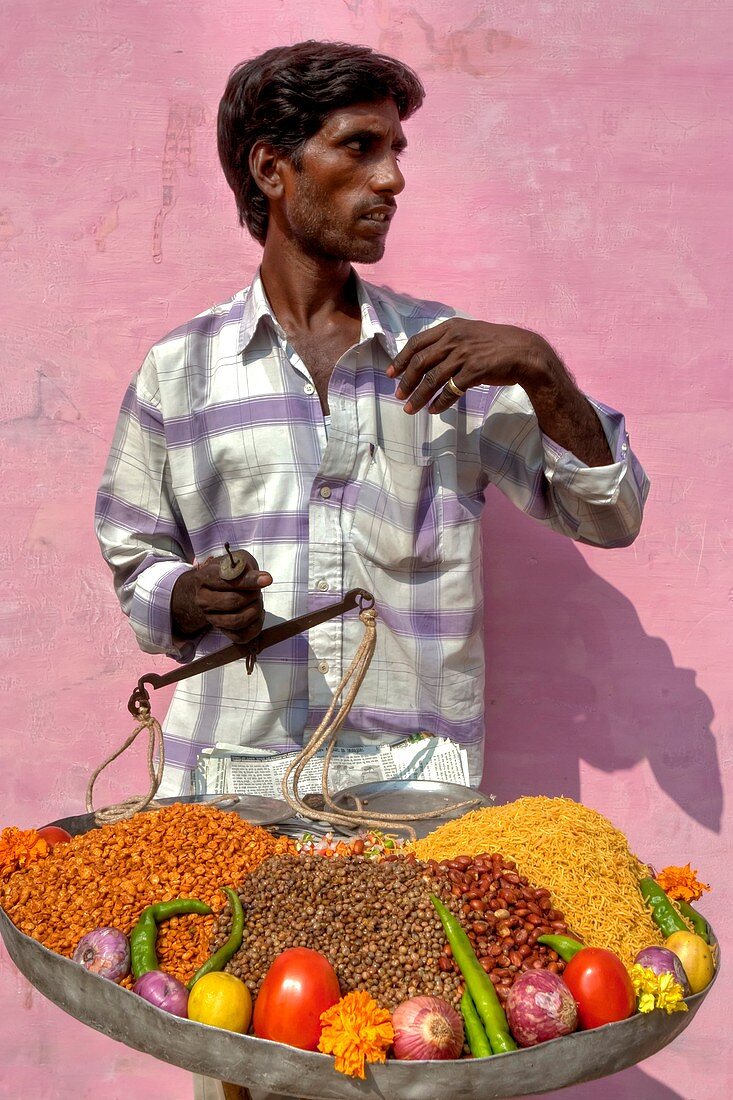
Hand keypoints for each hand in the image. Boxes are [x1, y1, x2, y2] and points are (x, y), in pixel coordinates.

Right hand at [172, 551, 272, 644]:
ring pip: (236, 621)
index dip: (248, 581)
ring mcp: (211, 618)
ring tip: (257, 601)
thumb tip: (260, 578)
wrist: (214, 588)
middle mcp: (203, 600)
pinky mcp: (223, 631)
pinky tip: (258, 614)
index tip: (267, 579)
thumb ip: (246, 566)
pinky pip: (241, 636)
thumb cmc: (229, 572)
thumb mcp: (237, 560)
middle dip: (252, 595)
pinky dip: (256, 626)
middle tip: (257, 590)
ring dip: (255, 610)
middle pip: (231, 602)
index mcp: (204, 578)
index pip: (225, 581)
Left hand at [387, 318, 549, 413]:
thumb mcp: (468, 333)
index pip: (416, 343)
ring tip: (411, 409)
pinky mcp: (475, 371)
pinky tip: (434, 410)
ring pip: (433, 379)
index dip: (401, 359)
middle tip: (399, 395)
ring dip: (419, 396)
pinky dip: (440, 402)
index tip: (391, 373)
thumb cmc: (495, 344)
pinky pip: (451, 390)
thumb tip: (426, 356)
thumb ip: (448, 341)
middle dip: (406, 381)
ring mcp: (464, 355)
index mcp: (450, 328)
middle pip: (420, 362)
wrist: (523, 351)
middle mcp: (454, 339)